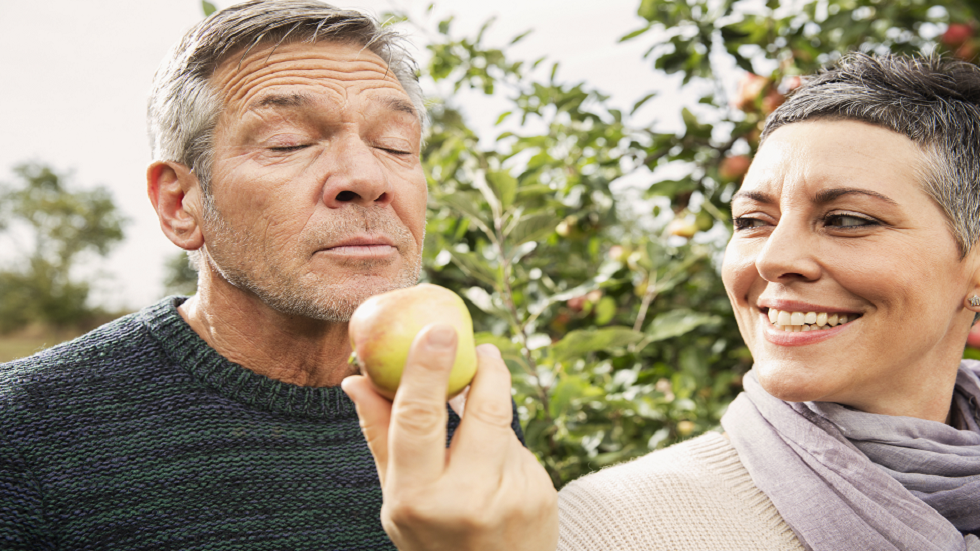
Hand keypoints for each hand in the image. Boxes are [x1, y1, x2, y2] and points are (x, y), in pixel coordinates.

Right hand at [342, 324, 558, 550]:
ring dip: (488, 414)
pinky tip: (495, 478)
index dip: (427, 368)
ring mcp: (511, 495)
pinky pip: (518, 447)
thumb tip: (354, 379)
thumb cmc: (434, 540)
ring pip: (500, 424)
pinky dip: (502, 448)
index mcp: (418, 498)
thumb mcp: (397, 502)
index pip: (419, 418)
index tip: (438, 329)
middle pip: (482, 407)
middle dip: (484, 368)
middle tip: (478, 346)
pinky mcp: (540, 493)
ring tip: (474, 437)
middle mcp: (467, 497)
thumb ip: (380, 437)